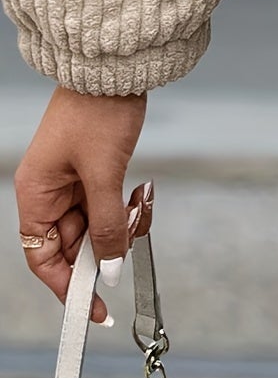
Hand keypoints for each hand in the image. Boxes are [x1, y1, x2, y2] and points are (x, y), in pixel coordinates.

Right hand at [14, 86, 147, 326]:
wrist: (117, 67)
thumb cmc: (99, 111)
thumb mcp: (104, 174)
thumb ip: (106, 225)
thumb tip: (109, 270)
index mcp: (35, 194)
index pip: (43, 259)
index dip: (67, 288)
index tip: (94, 310)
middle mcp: (48, 191)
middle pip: (73, 245)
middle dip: (105, 248)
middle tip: (132, 240)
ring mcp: (71, 181)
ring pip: (96, 225)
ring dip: (121, 224)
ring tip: (140, 202)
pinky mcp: (94, 170)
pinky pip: (107, 204)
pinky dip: (125, 207)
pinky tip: (142, 193)